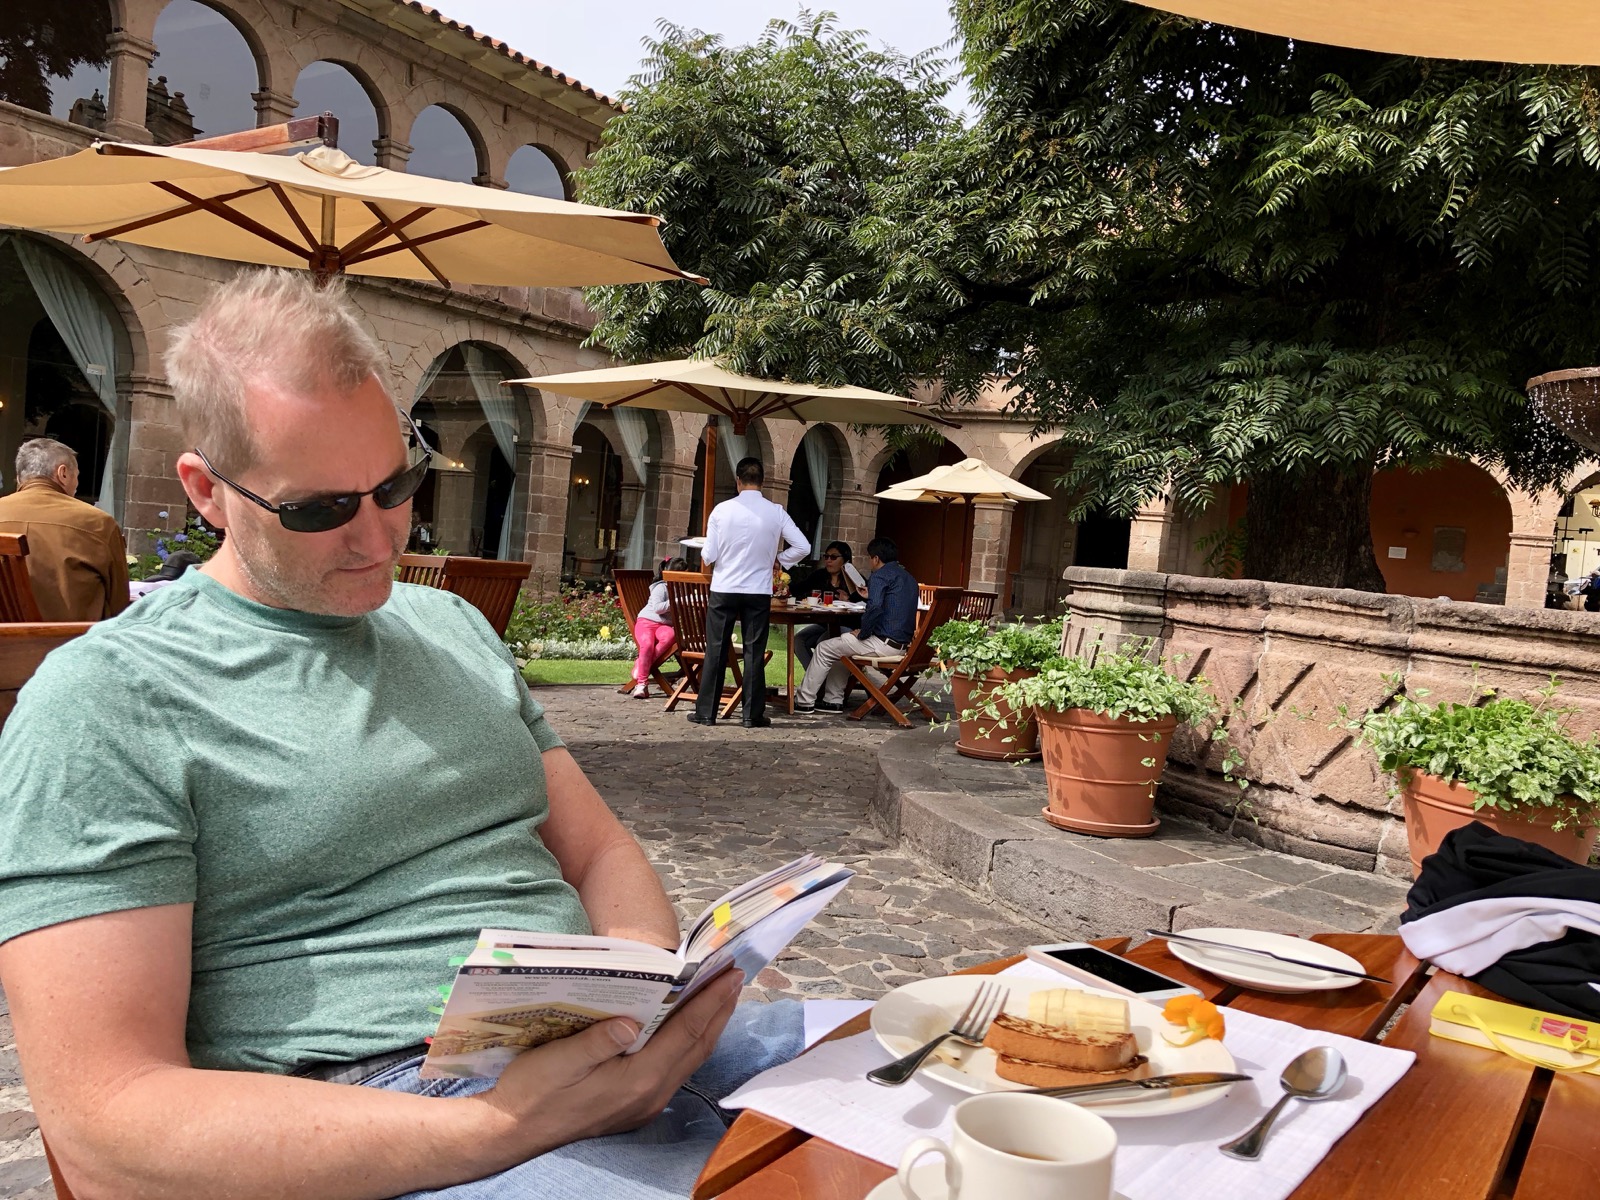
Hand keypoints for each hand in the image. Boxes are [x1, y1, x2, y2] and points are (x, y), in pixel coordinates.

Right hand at [476, 969, 743, 1158]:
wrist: (513, 1132)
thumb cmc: (532, 1092)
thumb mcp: (558, 1061)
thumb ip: (596, 1042)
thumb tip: (630, 1020)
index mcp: (636, 1080)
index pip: (686, 1034)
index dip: (711, 1002)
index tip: (730, 975)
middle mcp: (650, 1094)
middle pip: (698, 1046)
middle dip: (720, 1009)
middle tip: (736, 975)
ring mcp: (645, 1101)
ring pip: (690, 1058)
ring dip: (709, 1024)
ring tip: (722, 993)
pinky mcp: (637, 1102)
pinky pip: (676, 1066)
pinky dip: (690, 1039)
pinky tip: (689, 1023)